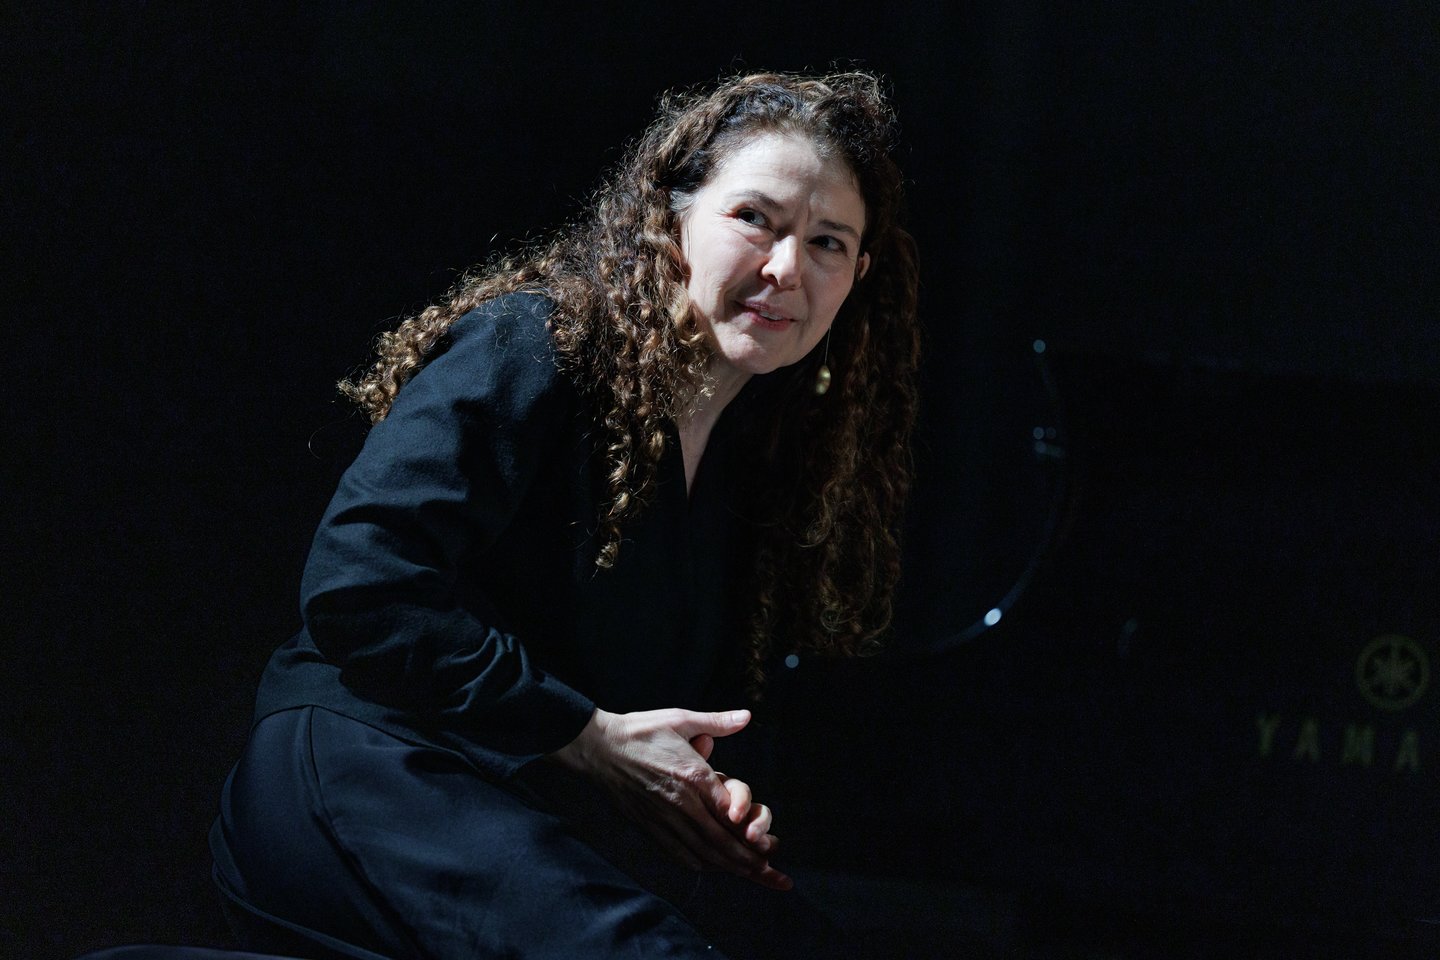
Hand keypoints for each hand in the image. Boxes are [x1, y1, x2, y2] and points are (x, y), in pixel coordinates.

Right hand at [550, 707, 791, 890]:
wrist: (597, 748)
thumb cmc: (640, 731)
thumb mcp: (680, 719)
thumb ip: (716, 722)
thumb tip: (746, 716)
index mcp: (694, 777)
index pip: (732, 815)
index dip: (755, 835)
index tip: (772, 847)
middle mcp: (682, 805)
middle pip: (723, 843)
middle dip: (752, 863)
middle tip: (775, 875)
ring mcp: (665, 820)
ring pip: (704, 854)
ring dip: (732, 868)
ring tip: (754, 877)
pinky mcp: (650, 827)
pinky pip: (680, 854)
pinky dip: (701, 864)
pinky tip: (714, 868)